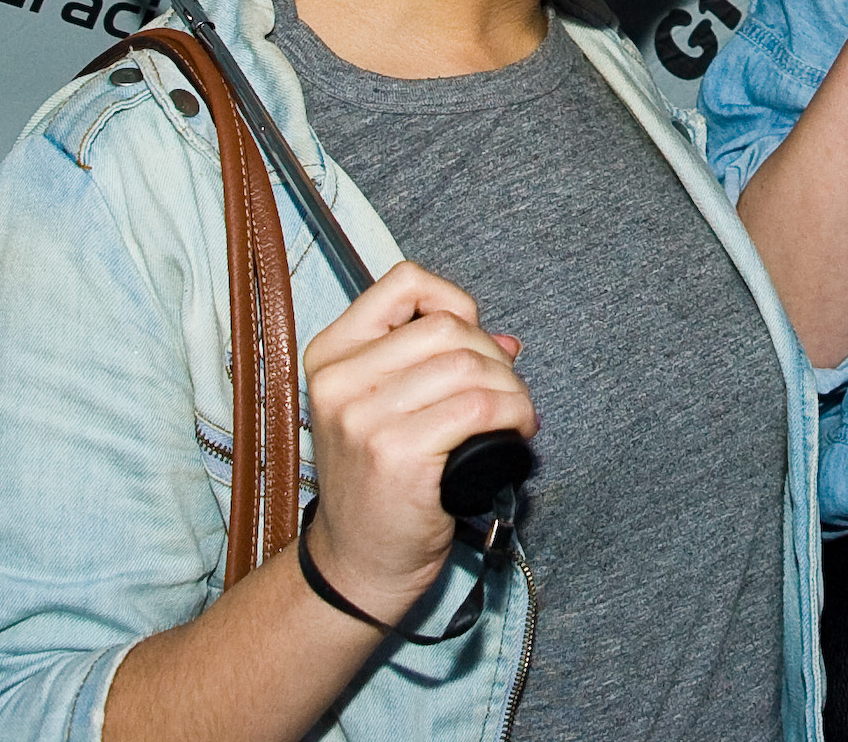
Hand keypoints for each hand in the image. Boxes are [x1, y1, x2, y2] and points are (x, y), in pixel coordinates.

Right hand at [300, 262, 534, 624]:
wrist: (358, 564)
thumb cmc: (381, 483)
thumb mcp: (384, 409)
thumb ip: (432, 363)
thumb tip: (504, 340)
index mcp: (329, 355)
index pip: (404, 284)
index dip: (454, 303)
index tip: (471, 342)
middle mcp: (338, 381)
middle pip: (448, 327)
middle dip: (494, 356)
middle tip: (505, 393)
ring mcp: (363, 418)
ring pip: (470, 366)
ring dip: (512, 388)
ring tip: (515, 415)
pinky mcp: (396, 453)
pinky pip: (479, 407)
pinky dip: (515, 413)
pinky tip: (517, 431)